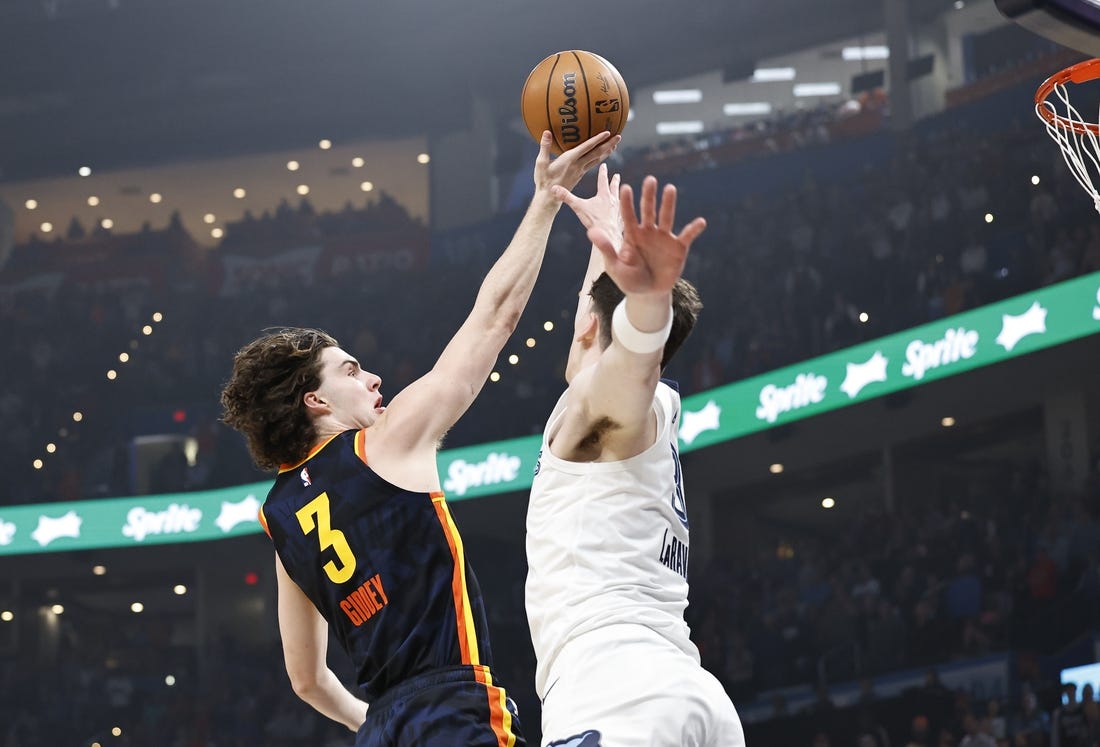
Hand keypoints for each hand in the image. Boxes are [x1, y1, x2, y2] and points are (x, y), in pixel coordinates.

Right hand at [533, 130, 620, 196]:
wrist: (549, 200)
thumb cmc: (543, 182)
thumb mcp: (541, 164)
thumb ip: (544, 147)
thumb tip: (546, 132)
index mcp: (570, 161)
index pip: (587, 148)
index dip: (597, 140)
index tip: (607, 132)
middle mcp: (578, 166)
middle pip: (597, 154)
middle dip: (608, 144)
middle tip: (618, 136)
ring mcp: (580, 172)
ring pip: (597, 160)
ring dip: (606, 152)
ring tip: (614, 145)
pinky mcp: (579, 176)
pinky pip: (593, 165)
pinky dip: (600, 159)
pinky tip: (601, 156)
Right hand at [551, 163, 622, 252]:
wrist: (608, 236)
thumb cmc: (594, 221)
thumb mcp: (578, 207)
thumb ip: (566, 197)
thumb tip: (553, 188)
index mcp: (604, 195)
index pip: (603, 180)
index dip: (603, 172)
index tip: (604, 165)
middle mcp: (614, 201)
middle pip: (614, 188)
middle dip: (614, 181)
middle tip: (616, 175)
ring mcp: (619, 211)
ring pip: (620, 199)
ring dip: (619, 195)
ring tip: (620, 193)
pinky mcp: (622, 221)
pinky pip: (623, 214)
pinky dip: (622, 211)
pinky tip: (621, 214)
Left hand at [588, 175, 705, 295]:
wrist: (648, 294)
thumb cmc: (629, 279)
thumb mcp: (615, 266)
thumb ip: (606, 249)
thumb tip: (591, 232)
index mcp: (632, 235)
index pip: (628, 215)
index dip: (627, 202)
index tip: (625, 188)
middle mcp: (648, 232)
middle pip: (648, 210)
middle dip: (648, 196)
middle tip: (650, 179)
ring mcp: (664, 238)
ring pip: (666, 217)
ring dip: (668, 204)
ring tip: (670, 188)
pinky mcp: (678, 248)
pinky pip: (687, 236)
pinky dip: (693, 229)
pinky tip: (700, 222)